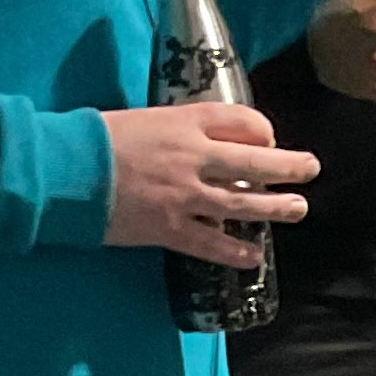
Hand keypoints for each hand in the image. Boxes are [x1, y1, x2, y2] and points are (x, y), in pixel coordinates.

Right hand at [102, 103, 318, 265]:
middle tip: (311, 169)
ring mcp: (184, 195)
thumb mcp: (145, 118)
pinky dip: (235, 251)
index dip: (263, 129)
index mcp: (185, 123)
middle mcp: (193, 157)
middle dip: (288, 166)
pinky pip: (211, 243)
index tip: (269, 138)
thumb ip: (179, 129)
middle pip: (254, 160)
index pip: (240, 121)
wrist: (64, 170)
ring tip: (299, 209)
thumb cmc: (96, 139)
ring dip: (275, 208)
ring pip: (242, 202)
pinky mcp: (168, 229)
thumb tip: (206, 144)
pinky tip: (254, 256)